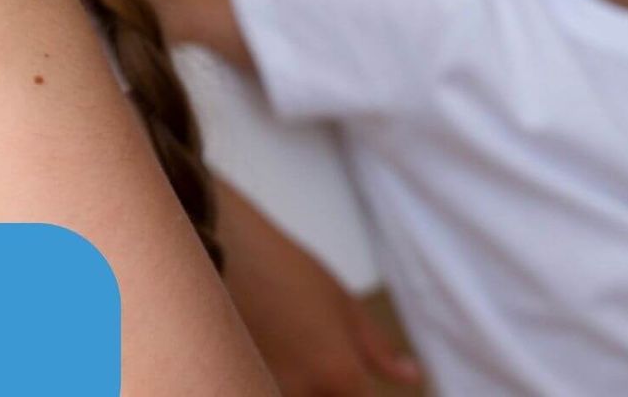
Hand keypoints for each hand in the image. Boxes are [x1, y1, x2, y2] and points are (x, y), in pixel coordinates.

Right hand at [217, 183, 421, 394]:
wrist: (216, 245)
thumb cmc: (283, 266)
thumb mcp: (341, 301)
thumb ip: (377, 347)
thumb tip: (410, 374)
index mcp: (339, 375)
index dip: (361, 392)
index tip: (353, 379)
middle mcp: (301, 393)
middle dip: (328, 388)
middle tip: (314, 345)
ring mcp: (261, 387)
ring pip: (297, 395)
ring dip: (303, 385)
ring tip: (290, 342)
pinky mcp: (232, 380)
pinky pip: (260, 385)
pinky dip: (266, 377)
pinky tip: (264, 349)